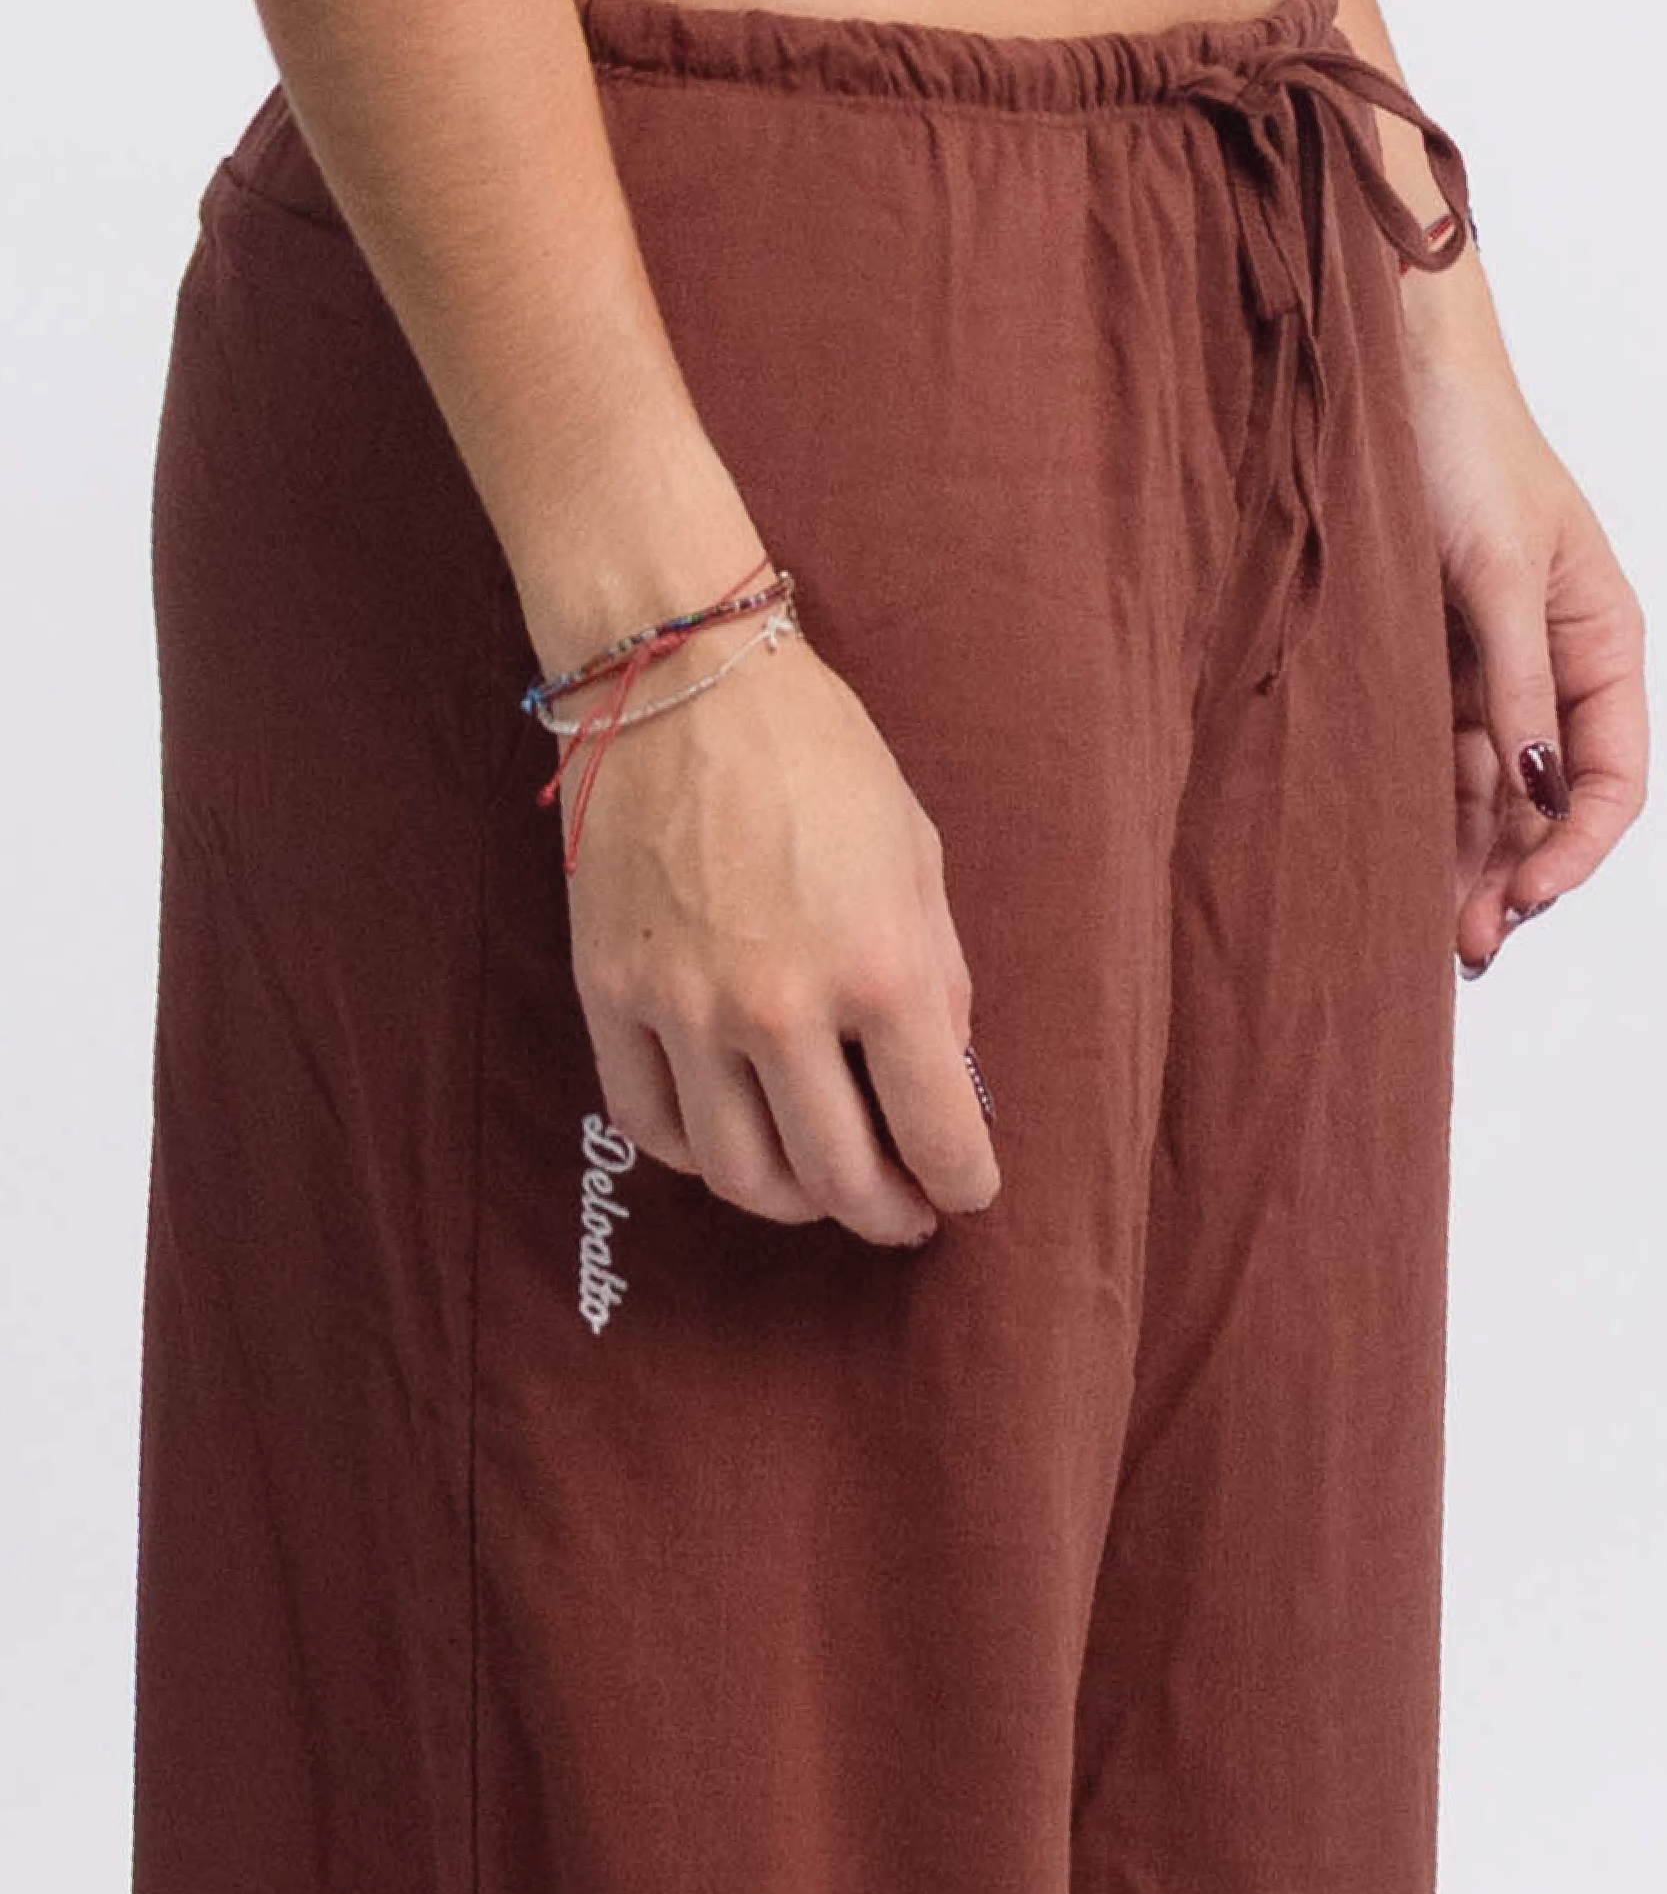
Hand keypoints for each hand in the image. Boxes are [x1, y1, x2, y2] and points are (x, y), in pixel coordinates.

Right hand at [548, 617, 1001, 1247]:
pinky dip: (699, 1158)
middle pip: (838, 1178)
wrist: (681, 679)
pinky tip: (733, 1141)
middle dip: (884, 1214)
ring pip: (741, 1173)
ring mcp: (685, 1006)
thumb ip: (938, 979)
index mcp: (880, 965)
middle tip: (901, 1213)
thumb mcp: (918, 857)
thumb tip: (944, 1080)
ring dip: (793, 1204)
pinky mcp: (609, 993)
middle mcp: (781, 1005)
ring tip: (819, 1190)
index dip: (964, 1184)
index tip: (967, 1191)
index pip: (937, 1133)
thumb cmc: (818, 755)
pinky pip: (652, 1123)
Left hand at [1403, 341, 1648, 974]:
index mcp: (1601, 644)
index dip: (1576, 846)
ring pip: (1488, 797)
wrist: (1387, 385)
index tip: (1528, 895)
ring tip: (1434, 938)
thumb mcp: (1496, 571)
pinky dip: (1423, 816)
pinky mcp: (1426, 674)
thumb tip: (1540, 786)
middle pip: (1547, 805)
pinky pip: (1433, 764)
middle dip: (1514, 876)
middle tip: (1468, 945)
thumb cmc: (1464, 449)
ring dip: (1467, 864)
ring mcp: (1488, 677)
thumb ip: (1518, 682)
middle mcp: (1552, 671)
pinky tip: (1401, 867)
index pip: (1610, 776)